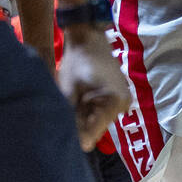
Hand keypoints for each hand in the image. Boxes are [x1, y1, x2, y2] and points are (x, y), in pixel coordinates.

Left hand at [56, 24, 131, 151]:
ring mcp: (119, 102)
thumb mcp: (69, 90)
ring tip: (66, 109)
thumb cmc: (77, 61)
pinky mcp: (113, 99)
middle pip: (96, 127)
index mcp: (115, 102)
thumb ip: (72, 116)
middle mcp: (122, 105)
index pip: (94, 131)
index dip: (76, 136)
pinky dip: (85, 111)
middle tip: (58, 123)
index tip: (59, 139)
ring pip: (96, 121)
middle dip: (79, 127)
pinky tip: (75, 103)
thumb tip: (76, 144)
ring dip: (81, 119)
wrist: (87, 38)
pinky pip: (97, 113)